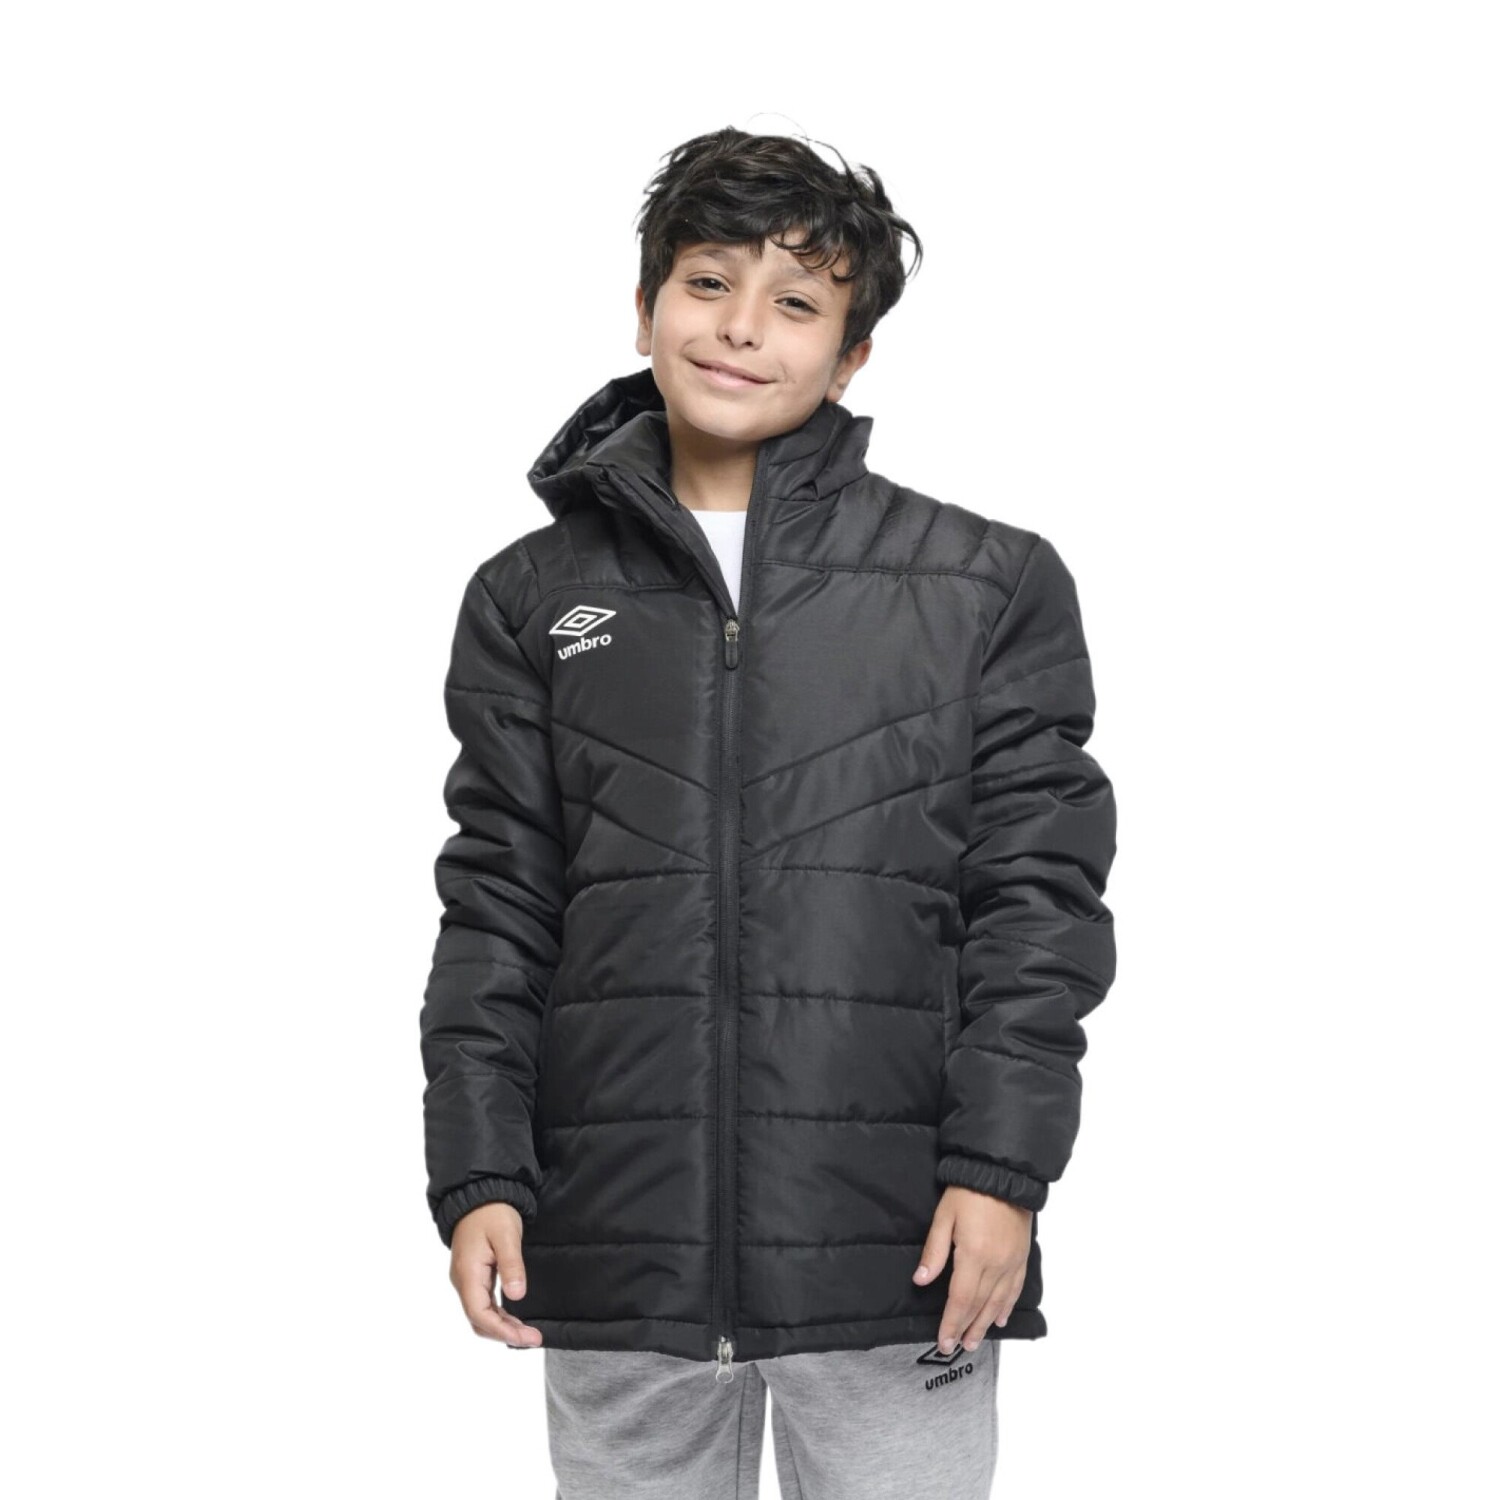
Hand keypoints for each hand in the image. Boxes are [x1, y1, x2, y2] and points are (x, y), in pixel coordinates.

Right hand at [449, 1201, 543, 1347]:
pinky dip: (499, 1315)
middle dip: (504, 1334)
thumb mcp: (506, 1235)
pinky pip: (483, 1303)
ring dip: (502, 1327)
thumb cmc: (492, 1213)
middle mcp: (463, 1281)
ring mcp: (467, 1279)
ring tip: (528, 1333)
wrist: (479, 1194)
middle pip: (479, 1320)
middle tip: (533, 1339)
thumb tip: (516, 1297)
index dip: (502, 1331)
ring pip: (481, 1314)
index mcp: (468, 1274)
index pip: (480, 1315)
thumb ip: (511, 1265)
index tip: (526, 1338)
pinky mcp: (474, 1275)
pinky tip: (514, 1318)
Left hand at [913, 1185, 1031, 1352]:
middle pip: (979, 1305)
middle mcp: (996, 1264)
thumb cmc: (969, 1192)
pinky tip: (1000, 1318)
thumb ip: (934, 1251)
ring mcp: (1012, 1262)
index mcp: (974, 1255)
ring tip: (975, 1342)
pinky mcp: (1022, 1257)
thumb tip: (921, 1280)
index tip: (944, 1341)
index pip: (960, 1299)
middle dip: (966, 1329)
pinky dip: (1006, 1306)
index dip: (951, 1323)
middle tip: (956, 1348)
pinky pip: (1015, 1288)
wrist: (1004, 1174)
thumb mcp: (945, 1217)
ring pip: (998, 1302)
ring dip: (985, 1324)